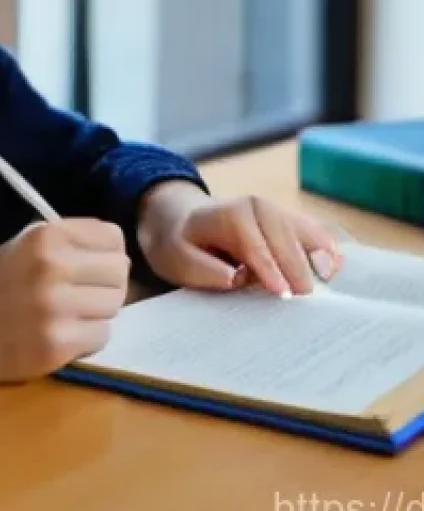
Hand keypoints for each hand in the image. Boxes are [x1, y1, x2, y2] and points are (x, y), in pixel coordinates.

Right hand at [0, 219, 129, 382]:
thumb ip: (70, 242)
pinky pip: (101, 336)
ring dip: (97, 312)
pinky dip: (87, 338)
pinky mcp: (56, 346)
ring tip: (69, 313)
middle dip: (106, 284)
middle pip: (119, 273)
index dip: (107, 252)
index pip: (113, 238)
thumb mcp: (24, 244)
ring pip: (114, 307)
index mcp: (46, 236)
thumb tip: (121, 257)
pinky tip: (61, 333)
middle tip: (82, 293)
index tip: (92, 264)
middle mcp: (53, 268)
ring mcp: (55, 309)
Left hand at [136, 181, 343, 296]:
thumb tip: (236, 278)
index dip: (269, 268)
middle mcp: (258, 207)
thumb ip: (204, 269)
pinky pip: (316, 235)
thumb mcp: (177, 259)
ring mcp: (278, 213)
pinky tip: (332, 271)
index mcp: (229, 214)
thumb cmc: (181, 245)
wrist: (182, 221)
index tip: (282, 293)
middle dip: (297, 269)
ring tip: (328, 283)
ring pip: (307, 233)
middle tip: (306, 302)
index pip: (254, 244)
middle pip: (286, 238)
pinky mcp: (291, 223)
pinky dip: (327, 251)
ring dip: (320, 258)